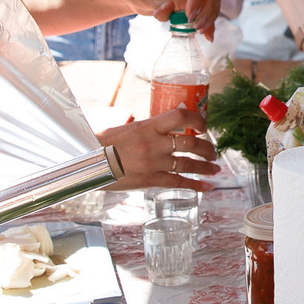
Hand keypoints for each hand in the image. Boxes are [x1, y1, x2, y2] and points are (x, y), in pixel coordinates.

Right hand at [104, 107, 220, 191]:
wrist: (88, 165)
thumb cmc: (102, 144)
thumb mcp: (125, 128)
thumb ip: (146, 128)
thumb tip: (160, 126)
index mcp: (147, 126)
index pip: (180, 116)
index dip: (197, 120)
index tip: (203, 126)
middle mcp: (154, 144)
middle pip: (190, 143)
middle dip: (207, 148)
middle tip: (213, 152)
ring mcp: (154, 163)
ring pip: (188, 164)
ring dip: (205, 167)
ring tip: (215, 169)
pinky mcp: (151, 180)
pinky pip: (179, 183)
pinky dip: (196, 185)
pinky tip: (207, 187)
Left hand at [121, 0, 222, 36]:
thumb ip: (158, 3)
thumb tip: (168, 12)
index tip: (189, 16)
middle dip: (207, 8)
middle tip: (198, 26)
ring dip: (210, 15)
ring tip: (201, 31)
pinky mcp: (193, 0)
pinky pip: (206, 10)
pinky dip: (209, 22)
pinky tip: (208, 35)